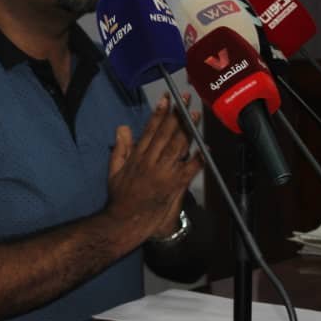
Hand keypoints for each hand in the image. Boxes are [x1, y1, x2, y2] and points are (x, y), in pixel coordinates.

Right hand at [104, 93, 202, 249]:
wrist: (124, 221)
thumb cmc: (120, 198)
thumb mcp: (114, 170)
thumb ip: (120, 149)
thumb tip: (122, 128)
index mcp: (137, 156)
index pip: (150, 130)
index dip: (160, 113)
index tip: (167, 99)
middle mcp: (150, 161)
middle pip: (166, 133)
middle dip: (177, 114)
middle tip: (186, 98)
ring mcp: (163, 173)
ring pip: (177, 146)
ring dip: (188, 129)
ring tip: (196, 114)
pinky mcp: (173, 186)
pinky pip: (189, 170)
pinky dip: (198, 159)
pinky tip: (205, 148)